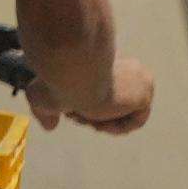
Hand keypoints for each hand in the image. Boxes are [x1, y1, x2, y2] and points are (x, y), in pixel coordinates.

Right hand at [36, 44, 158, 138]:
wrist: (71, 76)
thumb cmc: (55, 80)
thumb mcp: (42, 96)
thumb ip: (46, 111)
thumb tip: (50, 127)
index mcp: (106, 60)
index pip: (105, 90)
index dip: (87, 105)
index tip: (70, 109)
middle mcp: (126, 66)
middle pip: (116, 102)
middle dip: (93, 114)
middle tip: (75, 114)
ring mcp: (139, 78)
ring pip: (124, 111)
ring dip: (101, 121)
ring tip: (86, 115)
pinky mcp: (145, 94)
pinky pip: (136, 121)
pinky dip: (116, 127)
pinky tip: (100, 120)